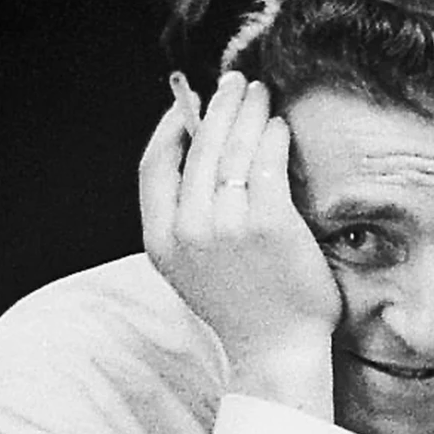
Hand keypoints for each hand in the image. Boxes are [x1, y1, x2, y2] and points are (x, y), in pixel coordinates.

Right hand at [138, 71, 339, 416]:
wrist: (278, 350)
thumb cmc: (244, 308)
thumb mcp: (194, 269)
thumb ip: (185, 222)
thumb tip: (197, 158)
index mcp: (160, 241)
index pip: (154, 167)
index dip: (169, 129)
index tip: (186, 107)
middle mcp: (187, 230)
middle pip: (198, 149)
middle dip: (217, 106)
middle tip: (235, 83)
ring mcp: (227, 226)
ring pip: (232, 150)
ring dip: (247, 112)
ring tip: (260, 93)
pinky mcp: (269, 223)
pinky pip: (266, 164)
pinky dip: (272, 138)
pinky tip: (279, 126)